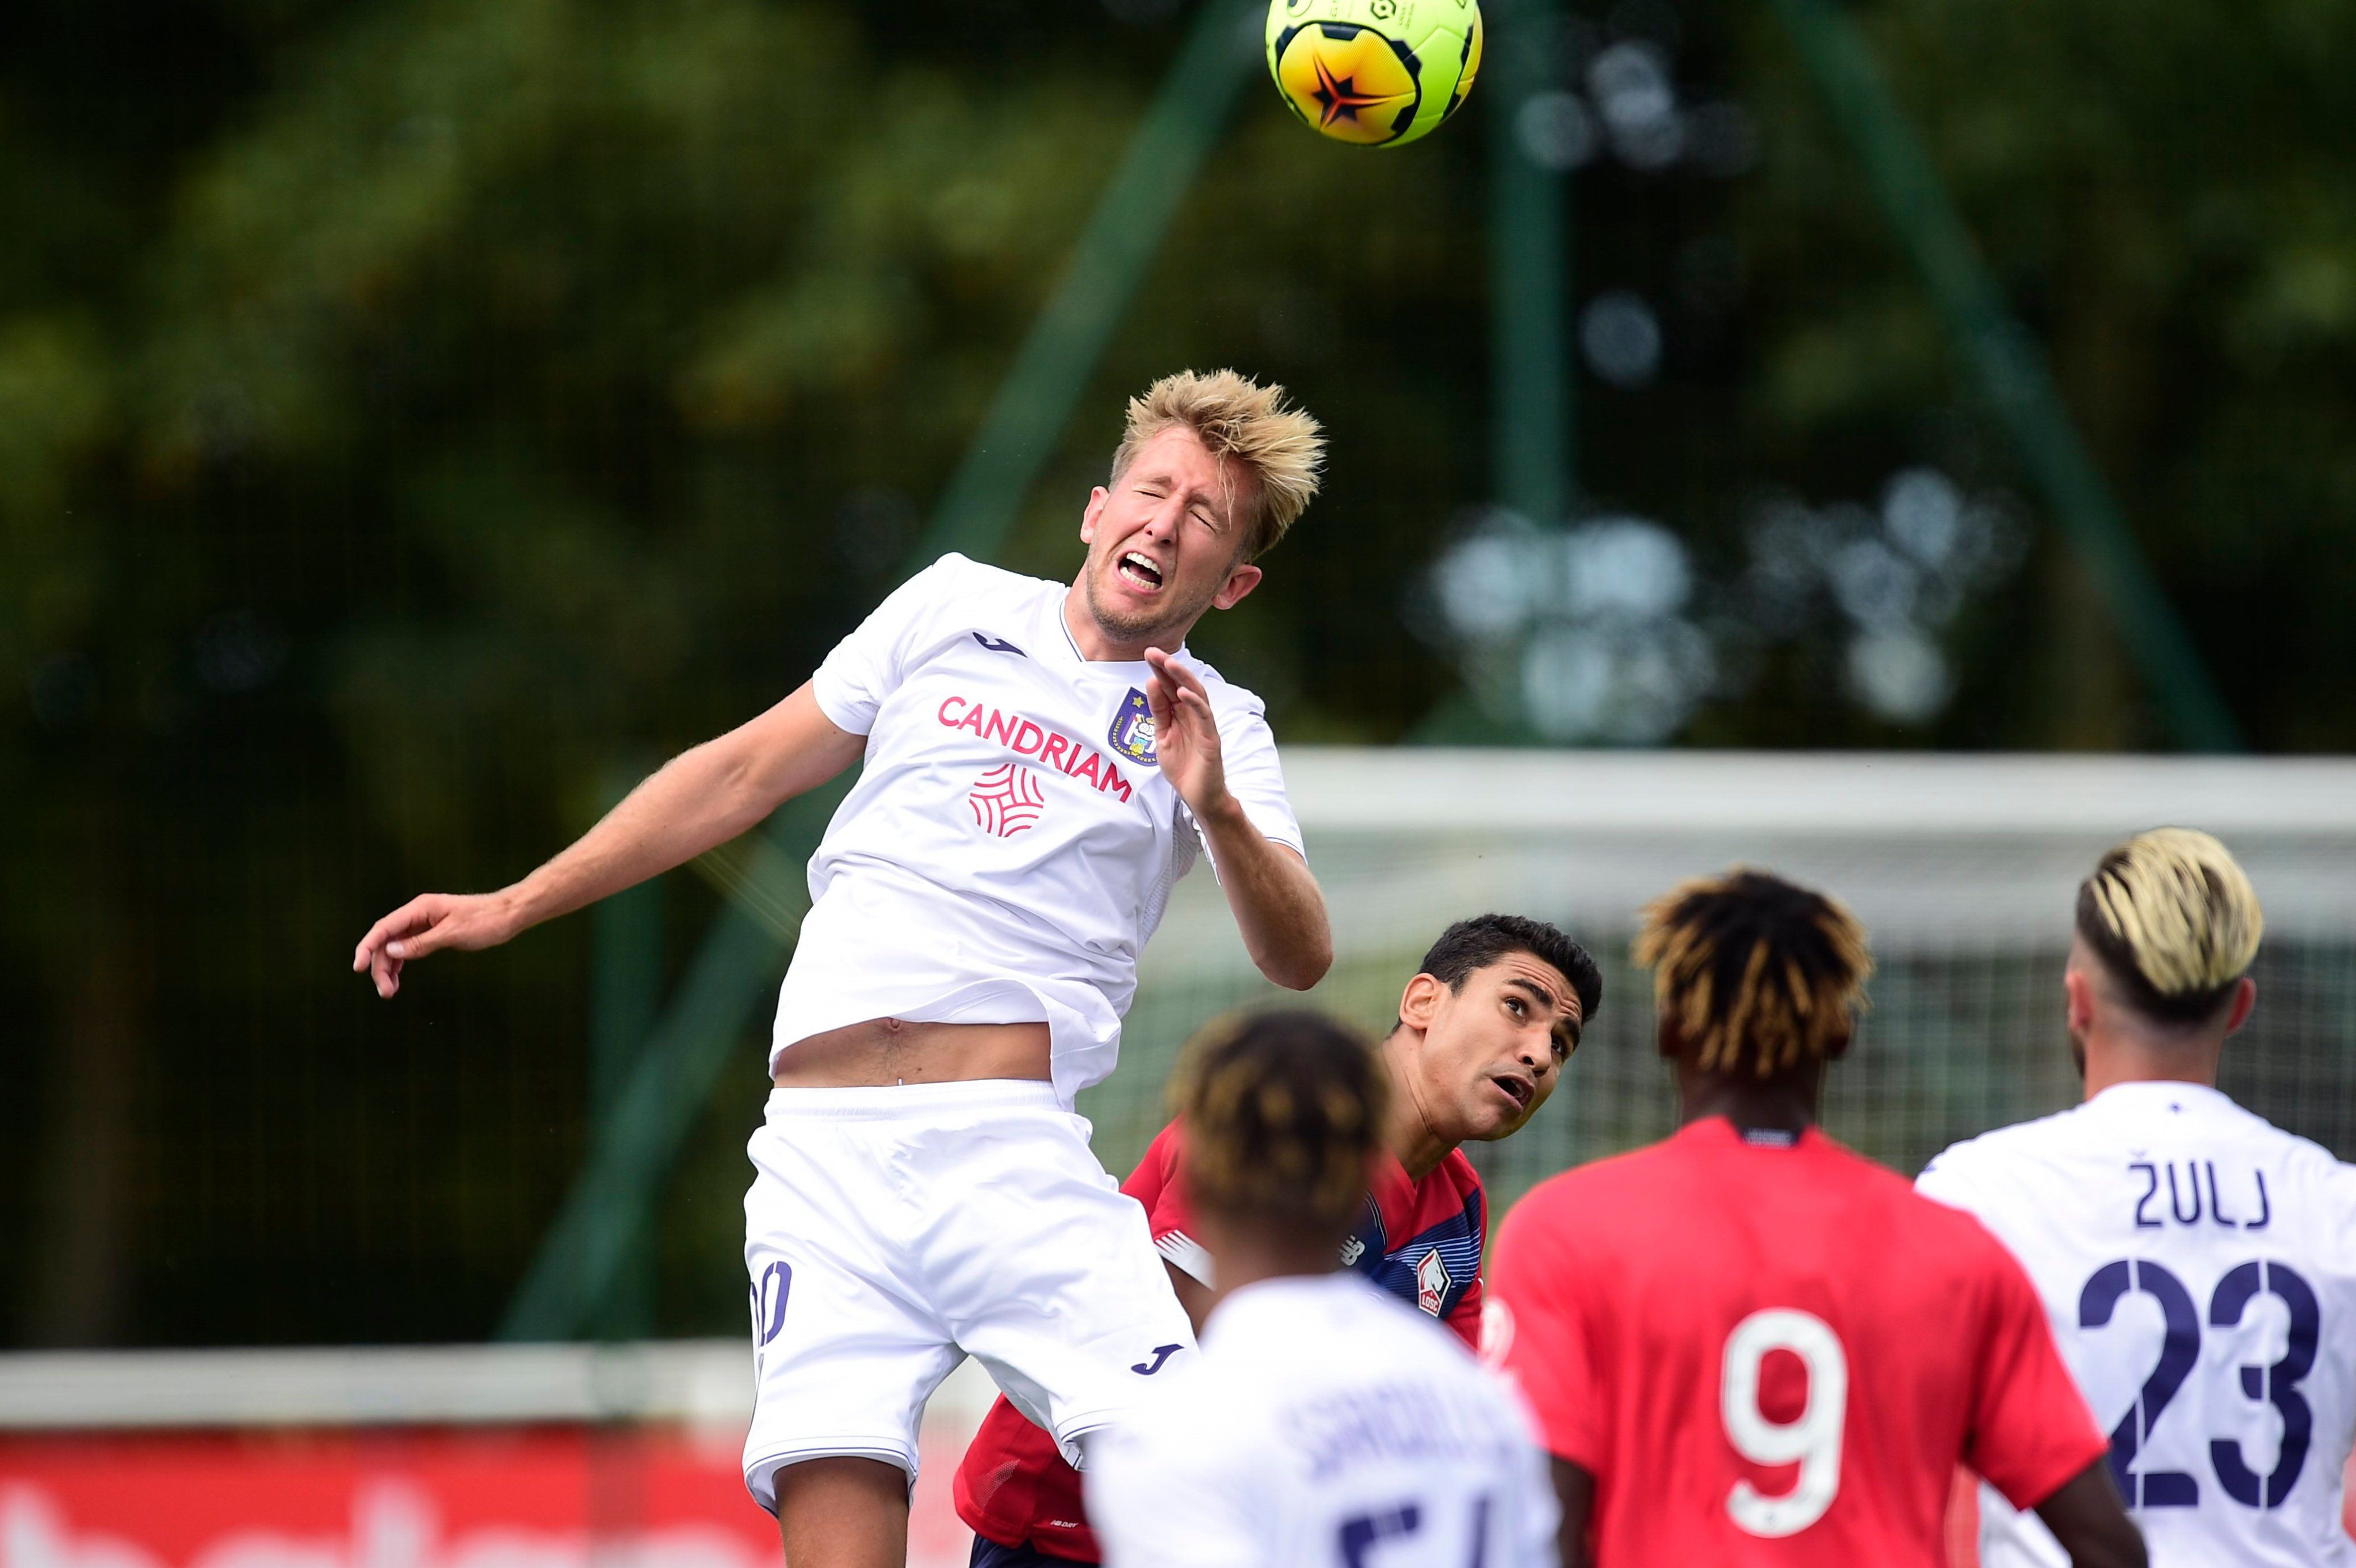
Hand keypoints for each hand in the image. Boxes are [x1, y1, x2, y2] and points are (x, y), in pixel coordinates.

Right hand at [352, 891, 519, 998]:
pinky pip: (408, 947)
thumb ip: (421, 943)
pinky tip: (397, 979)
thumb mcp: (452, 934)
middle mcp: (418, 914)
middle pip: (387, 940)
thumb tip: (392, 950)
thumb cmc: (485, 921)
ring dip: (389, 968)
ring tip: (389, 991)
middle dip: (381, 965)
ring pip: (396, 946)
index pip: (384, 928)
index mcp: (420, 908)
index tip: (358, 967)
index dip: (368, 947)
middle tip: (385, 991)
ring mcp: (424, 923)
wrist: (508, 915)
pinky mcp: (431, 932)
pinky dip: (401, 963)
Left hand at [1143, 647, 1228, 819]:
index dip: (1160, 670)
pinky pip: (1205, 716)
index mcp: (1181, 714)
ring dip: (1183, 678)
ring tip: (1169, 663)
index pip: (1170, 687)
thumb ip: (1159, 712)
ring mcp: (1204, 726)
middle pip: (1182, 685)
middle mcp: (1193, 715)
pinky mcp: (1211, 739)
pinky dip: (1195, 702)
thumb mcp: (1162, 737)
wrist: (1199, 797)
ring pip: (1196, 695)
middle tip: (1153, 651)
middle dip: (1168, 667)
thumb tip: (1152, 683)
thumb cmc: (1183, 768)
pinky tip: (1183, 692)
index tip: (1148, 653)